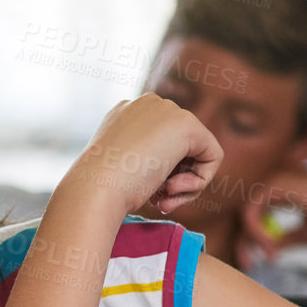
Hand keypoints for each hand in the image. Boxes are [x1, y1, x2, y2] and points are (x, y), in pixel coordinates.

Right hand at [63, 94, 221, 219]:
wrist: (94, 189)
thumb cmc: (101, 188)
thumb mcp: (119, 168)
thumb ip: (144, 160)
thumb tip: (172, 172)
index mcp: (125, 113)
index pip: (161, 143)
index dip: (159, 174)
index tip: (147, 194)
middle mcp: (147, 105)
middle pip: (181, 146)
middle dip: (174, 179)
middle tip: (158, 201)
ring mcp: (167, 111)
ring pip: (197, 152)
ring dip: (184, 184)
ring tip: (163, 199)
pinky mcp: (187, 125)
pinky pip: (212, 156)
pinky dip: (200, 180)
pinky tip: (174, 189)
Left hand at [239, 166, 306, 262]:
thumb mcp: (306, 233)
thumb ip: (285, 239)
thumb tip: (268, 251)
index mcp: (285, 192)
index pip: (257, 216)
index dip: (253, 240)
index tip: (255, 261)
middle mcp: (276, 184)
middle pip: (247, 215)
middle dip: (244, 242)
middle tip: (247, 264)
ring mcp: (274, 181)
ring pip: (245, 215)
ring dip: (250, 240)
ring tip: (266, 257)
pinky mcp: (273, 185)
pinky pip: (250, 212)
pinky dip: (256, 232)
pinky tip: (270, 246)